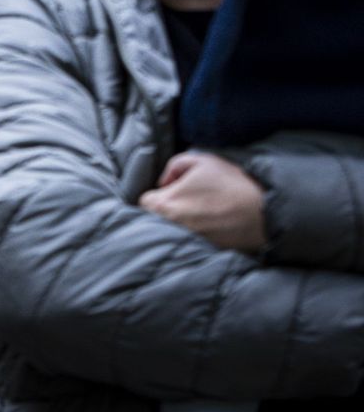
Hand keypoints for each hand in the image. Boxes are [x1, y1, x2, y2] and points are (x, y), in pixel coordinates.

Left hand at [140, 151, 267, 252]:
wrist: (266, 211)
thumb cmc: (231, 182)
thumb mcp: (200, 160)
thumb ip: (173, 166)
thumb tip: (164, 182)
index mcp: (166, 204)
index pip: (145, 203)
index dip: (157, 194)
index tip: (171, 191)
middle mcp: (173, 227)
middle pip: (156, 220)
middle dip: (165, 210)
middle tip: (185, 202)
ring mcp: (188, 242)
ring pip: (172, 232)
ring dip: (180, 223)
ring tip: (201, 213)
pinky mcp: (205, 251)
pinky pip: (191, 242)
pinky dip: (197, 235)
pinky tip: (212, 225)